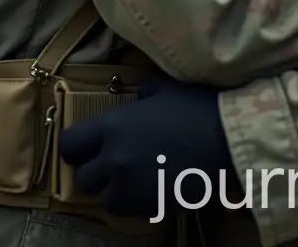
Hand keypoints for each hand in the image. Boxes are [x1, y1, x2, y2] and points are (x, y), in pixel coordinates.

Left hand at [59, 72, 233, 217]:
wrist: (228, 140)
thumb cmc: (196, 107)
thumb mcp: (165, 88)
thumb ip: (142, 96)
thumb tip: (138, 102)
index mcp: (113, 127)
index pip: (70, 144)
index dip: (75, 145)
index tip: (86, 144)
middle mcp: (114, 161)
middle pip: (83, 178)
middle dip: (94, 170)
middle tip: (112, 161)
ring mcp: (131, 188)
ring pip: (104, 199)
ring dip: (113, 189)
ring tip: (132, 177)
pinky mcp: (150, 207)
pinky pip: (128, 210)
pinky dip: (133, 200)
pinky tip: (151, 185)